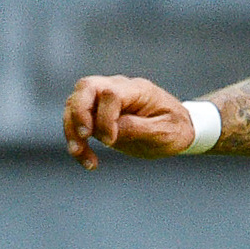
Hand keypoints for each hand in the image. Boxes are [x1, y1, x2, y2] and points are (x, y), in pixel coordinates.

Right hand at [63, 75, 196, 169]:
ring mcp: (103, 99)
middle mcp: (116, 88)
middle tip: (84, 136)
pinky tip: (87, 160)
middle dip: (78, 113)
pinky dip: (76, 140)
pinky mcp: (96, 113)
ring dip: (72, 131)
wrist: (177, 129)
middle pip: (84, 88)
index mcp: (137, 89)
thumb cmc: (175, 128)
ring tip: (81, 155)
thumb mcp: (165, 131)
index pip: (111, 94)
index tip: (111, 141)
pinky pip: (76, 121)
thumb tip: (111, 130)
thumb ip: (139, 128)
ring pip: (73, 105)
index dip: (106, 117)